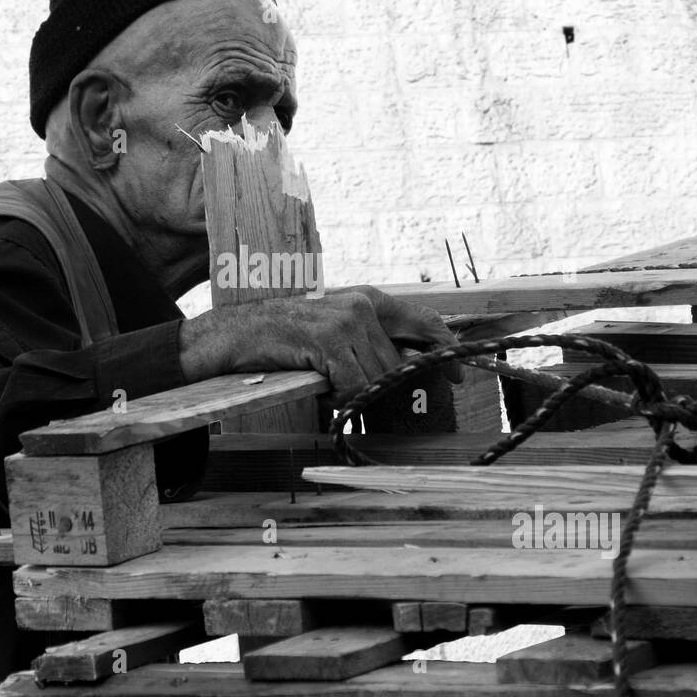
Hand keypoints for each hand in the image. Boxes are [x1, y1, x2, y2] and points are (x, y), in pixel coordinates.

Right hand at [179, 286, 462, 404]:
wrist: (238, 333)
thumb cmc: (287, 338)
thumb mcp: (335, 332)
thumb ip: (371, 343)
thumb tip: (408, 368)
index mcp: (368, 299)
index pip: (424, 322)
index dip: (444, 351)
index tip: (458, 377)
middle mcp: (362, 306)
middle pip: (399, 363)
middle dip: (385, 387)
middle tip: (354, 391)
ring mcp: (346, 322)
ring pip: (378, 377)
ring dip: (356, 393)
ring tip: (327, 382)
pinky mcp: (328, 341)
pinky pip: (354, 385)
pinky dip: (340, 396)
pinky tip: (320, 386)